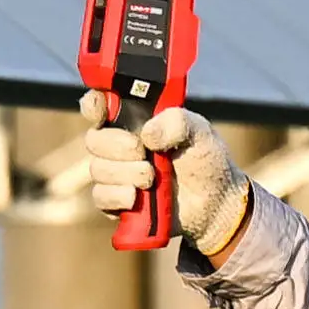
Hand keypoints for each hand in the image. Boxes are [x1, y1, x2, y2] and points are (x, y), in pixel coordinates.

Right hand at [58, 104, 244, 260]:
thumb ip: (177, 121)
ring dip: (124, 174)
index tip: (101, 110)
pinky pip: (100, 197)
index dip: (93, 105)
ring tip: (151, 178)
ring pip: (97, 169)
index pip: (101, 105)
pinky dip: (118, 196)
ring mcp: (117, 175)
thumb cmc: (206, 161)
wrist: (215, 204)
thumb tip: (148, 134)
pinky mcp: (117, 202)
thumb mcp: (200, 132)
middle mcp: (121, 146)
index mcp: (136, 121)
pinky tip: (138, 198)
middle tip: (142, 152)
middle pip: (94, 140)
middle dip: (116, 146)